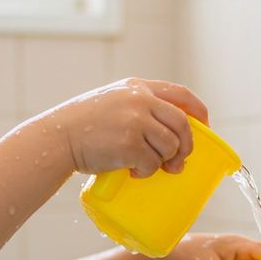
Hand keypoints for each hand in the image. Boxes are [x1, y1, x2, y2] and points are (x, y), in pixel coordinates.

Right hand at [54, 78, 208, 177]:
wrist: (57, 137)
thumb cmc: (84, 126)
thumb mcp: (113, 103)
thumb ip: (140, 109)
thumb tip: (173, 139)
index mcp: (138, 87)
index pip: (182, 95)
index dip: (199, 113)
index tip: (204, 128)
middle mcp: (140, 99)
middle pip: (183, 124)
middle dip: (186, 147)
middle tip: (178, 162)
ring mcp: (135, 121)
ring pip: (170, 145)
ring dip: (163, 161)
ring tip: (145, 166)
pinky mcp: (129, 144)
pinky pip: (153, 163)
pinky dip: (147, 171)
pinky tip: (133, 172)